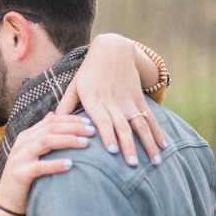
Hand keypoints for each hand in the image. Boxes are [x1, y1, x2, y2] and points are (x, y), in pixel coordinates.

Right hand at [0, 112, 94, 212]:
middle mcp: (22, 144)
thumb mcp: (32, 152)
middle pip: (50, 128)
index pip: (51, 121)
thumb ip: (42, 134)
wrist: (8, 203)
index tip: (90, 123)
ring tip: (85, 143)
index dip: (71, 119)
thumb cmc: (26, 177)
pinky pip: (39, 167)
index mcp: (26, 136)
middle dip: (74, 127)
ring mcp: (20, 158)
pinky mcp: (20, 175)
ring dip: (68, 140)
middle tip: (92, 131)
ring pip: (45, 141)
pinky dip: (56, 164)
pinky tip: (71, 164)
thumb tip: (54, 114)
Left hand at [57, 34, 166, 166]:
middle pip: (123, 126)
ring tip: (155, 161)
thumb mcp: (74, 86)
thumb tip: (52, 124)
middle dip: (129, 146)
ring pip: (141, 124)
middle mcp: (114, 102)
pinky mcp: (139, 99)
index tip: (112, 151)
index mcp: (96, 101)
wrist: (113, 50)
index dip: (108, 135)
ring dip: (149, 143)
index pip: (103, 120)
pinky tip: (163, 146)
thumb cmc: (89, 72)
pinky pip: (150, 118)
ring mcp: (129, 101)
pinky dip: (157, 132)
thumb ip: (65, 106)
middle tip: (132, 165)